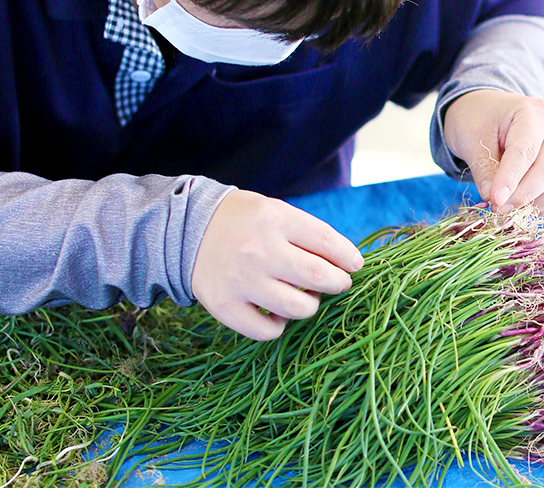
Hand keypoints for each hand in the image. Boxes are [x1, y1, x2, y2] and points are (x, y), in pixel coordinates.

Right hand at [191, 189, 363, 339]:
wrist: (188, 229)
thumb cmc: (245, 222)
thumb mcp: (276, 212)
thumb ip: (308, 234)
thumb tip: (347, 264)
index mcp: (275, 219)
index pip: (327, 241)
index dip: (348, 256)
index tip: (355, 265)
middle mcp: (259, 249)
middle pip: (319, 276)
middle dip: (338, 282)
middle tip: (339, 282)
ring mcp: (241, 280)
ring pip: (299, 308)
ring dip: (310, 304)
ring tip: (304, 295)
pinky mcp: (224, 307)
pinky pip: (268, 331)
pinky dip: (280, 324)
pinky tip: (276, 310)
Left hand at [443, 89, 543, 215]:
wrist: (484, 109)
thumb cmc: (476, 117)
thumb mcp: (470, 137)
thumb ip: (484, 168)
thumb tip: (494, 201)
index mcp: (534, 113)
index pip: (525, 152)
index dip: (510, 180)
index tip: (495, 201)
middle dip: (521, 196)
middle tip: (496, 209)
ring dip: (534, 204)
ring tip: (506, 210)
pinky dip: (541, 204)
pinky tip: (518, 207)